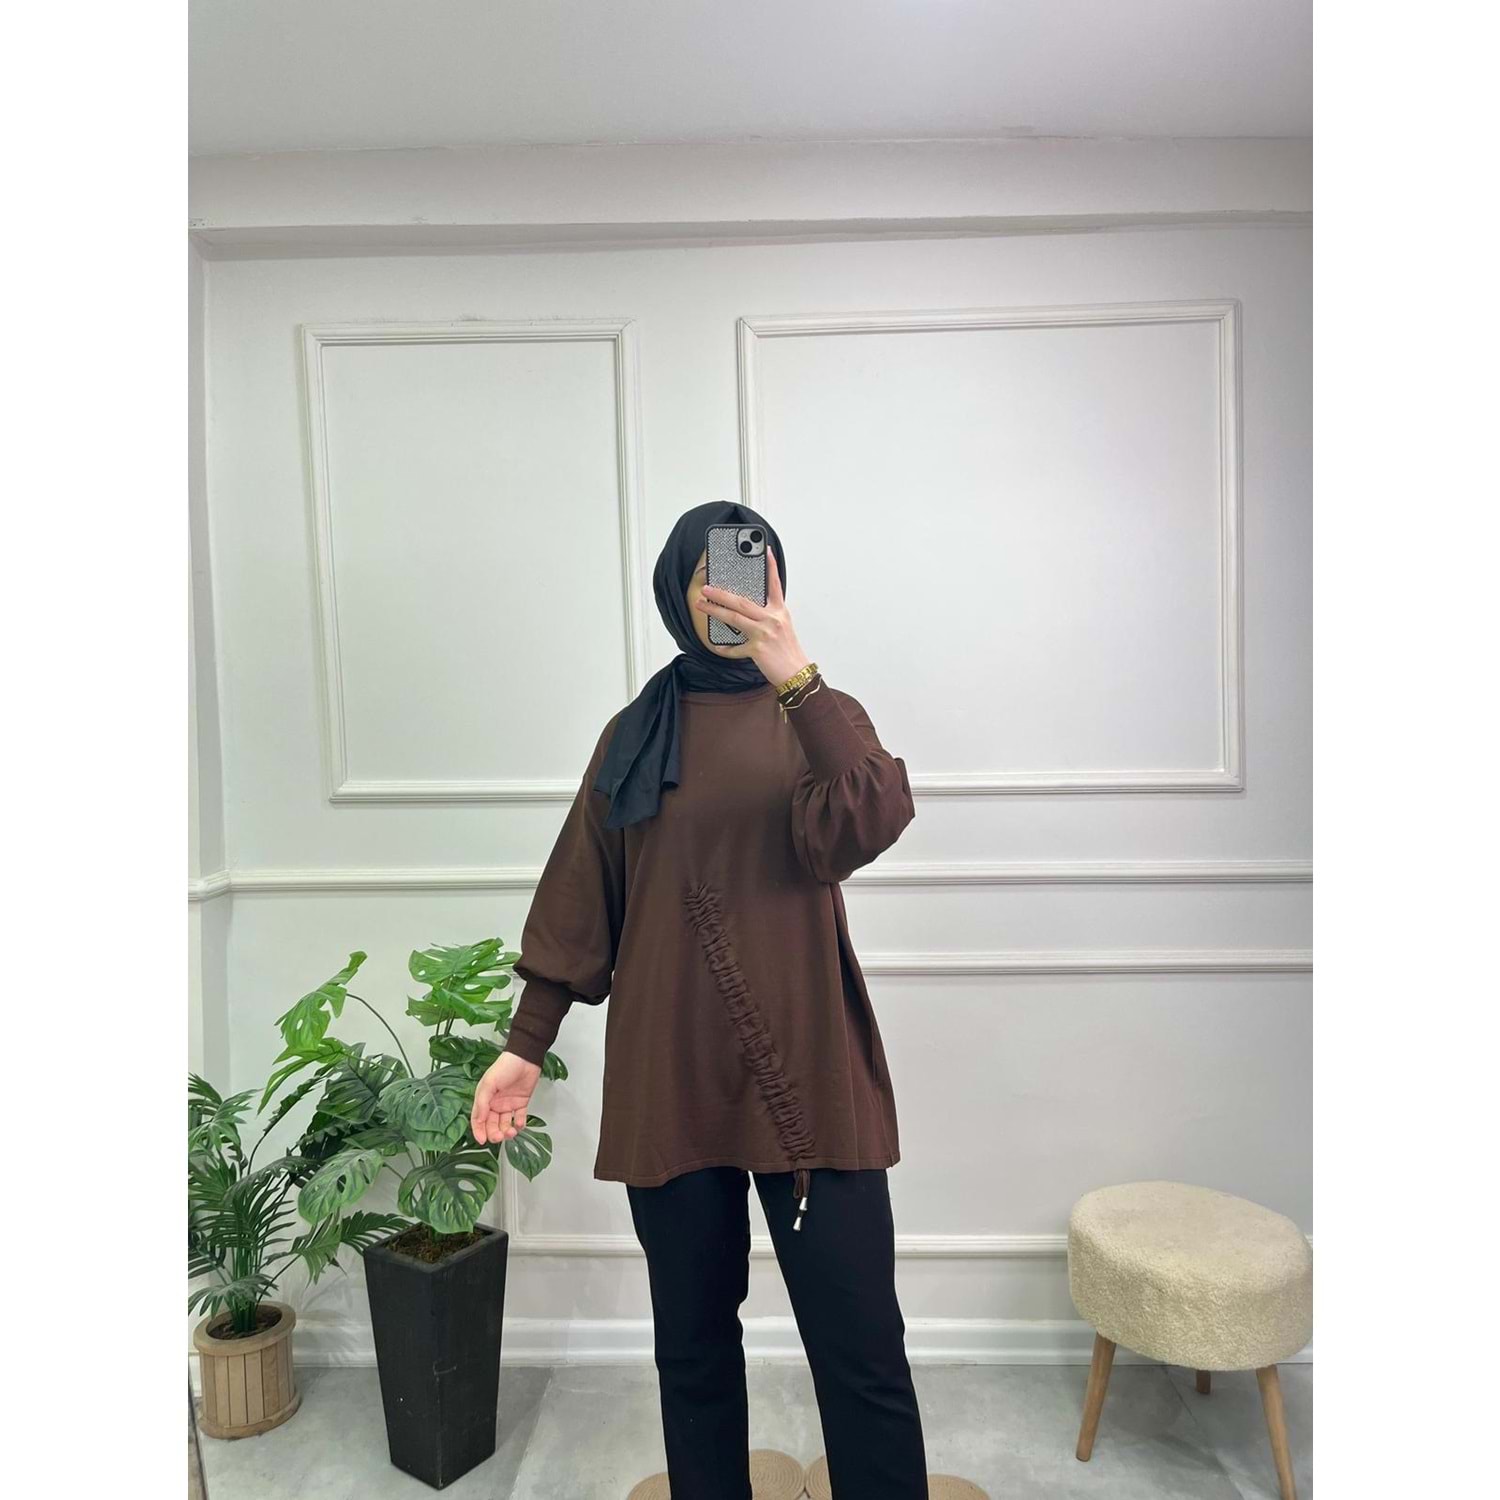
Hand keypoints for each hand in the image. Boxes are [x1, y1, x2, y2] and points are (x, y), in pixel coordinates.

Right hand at [470, 1052, 540, 1144]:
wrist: (526, 1058)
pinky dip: (520, 1124)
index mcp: (484, 1099)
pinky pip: (519, 1117)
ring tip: (512, 1131)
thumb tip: (478, 1120)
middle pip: (492, 1125)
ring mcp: (508, 1104)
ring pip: (505, 1124)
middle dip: (494, 1134)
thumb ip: (482, 1102)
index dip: (479, 1131)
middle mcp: (495, 1103)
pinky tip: (520, 1124)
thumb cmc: (505, 1066)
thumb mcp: (489, 1083)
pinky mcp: (521, 1103)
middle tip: (499, 1137)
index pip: (478, 1119)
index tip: (482, 1141)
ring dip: (507, 1131)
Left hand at [695, 547, 811, 687]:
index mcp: (780, 611)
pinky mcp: (758, 649)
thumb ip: (768, 615)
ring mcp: (764, 633)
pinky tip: (718, 646)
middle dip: (722, 593)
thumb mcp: (783, 627)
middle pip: (742, 601)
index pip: (774, 584)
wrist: (797, 673)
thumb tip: (746, 609)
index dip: (770, 566)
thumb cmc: (788, 651)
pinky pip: (736, 647)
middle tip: (707, 587)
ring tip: (702, 604)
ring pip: (734, 618)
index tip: (764, 550)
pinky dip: (726, 648)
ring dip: (715, 610)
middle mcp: (772, 619)